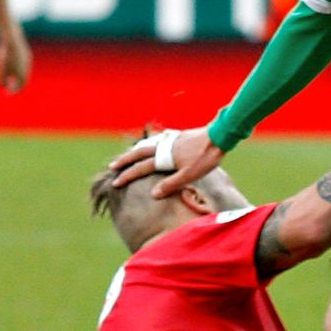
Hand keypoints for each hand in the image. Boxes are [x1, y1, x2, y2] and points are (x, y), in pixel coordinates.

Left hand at [0, 24, 30, 93]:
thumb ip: (0, 80)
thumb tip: (1, 86)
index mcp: (22, 74)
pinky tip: (10, 64)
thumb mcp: (0, 69)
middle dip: (16, 84)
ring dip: (17, 76)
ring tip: (8, 75)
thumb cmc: (4, 55)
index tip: (7, 93)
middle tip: (8, 85)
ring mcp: (28, 60)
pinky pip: (23, 64)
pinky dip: (18, 68)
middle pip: (23, 80)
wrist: (11, 38)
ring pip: (24, 71)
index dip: (13, 91)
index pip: (20, 87)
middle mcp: (27, 68)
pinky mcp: (26, 54)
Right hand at [108, 128, 225, 197]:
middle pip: (138, 153)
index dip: (128, 176)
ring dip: (136, 151)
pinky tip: (153, 145)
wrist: (218, 136)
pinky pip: (157, 140)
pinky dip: (149, 144)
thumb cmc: (204, 158)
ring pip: (147, 145)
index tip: (116, 182)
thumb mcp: (188, 175)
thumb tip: (153, 194)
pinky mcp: (178, 137)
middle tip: (112, 166)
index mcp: (164, 157)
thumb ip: (171, 185)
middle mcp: (163, 146)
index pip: (141, 168)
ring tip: (128, 155)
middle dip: (125, 160)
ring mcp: (170, 140)